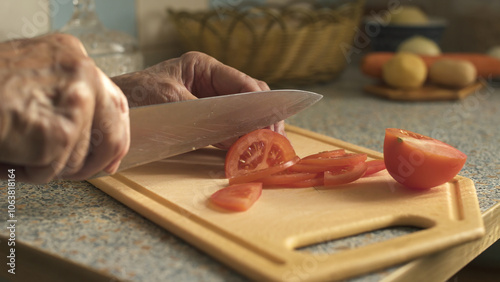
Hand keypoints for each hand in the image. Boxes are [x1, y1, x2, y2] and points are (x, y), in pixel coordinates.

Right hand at [0, 34, 129, 182]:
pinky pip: (53, 171)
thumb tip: (95, 135)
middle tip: (75, 175)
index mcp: (71, 55)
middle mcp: (80, 71)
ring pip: (79, 158)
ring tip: (14, 147)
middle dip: (95, 162)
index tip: (110, 158)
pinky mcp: (60, 132)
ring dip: (46, 166)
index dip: (116, 135)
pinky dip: (26, 173)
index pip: (115, 102)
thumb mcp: (28, 78)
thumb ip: (63, 97)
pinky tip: (7, 153)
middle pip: (113, 133)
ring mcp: (74, 100)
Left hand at [111, 51, 284, 147]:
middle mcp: (208, 82)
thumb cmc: (134, 98)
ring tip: (264, 149)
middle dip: (263, 119)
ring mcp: (206, 101)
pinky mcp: (200, 120)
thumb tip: (241, 141)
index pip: (243, 84)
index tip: (271, 126)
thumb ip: (209, 120)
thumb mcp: (173, 105)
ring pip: (240, 114)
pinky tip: (246, 150)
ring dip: (253, 130)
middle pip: (248, 99)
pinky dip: (237, 139)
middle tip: (272, 142)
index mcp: (203, 67)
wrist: (105, 113)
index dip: (261, 106)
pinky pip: (226, 128)